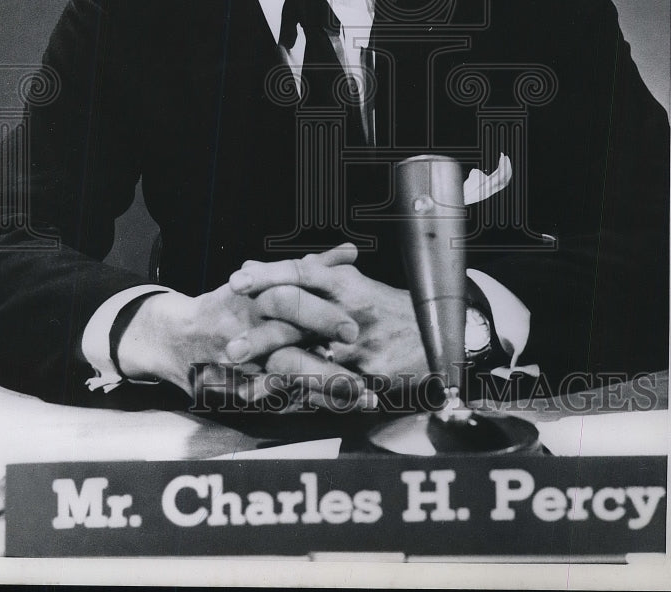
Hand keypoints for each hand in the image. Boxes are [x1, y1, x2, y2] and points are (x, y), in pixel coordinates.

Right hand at [115, 243, 364, 396]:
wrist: (177, 337)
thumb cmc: (231, 302)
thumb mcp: (266, 277)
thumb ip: (313, 267)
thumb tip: (352, 251)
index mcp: (256, 300)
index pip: (290, 305)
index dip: (321, 318)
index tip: (353, 330)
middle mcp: (248, 334)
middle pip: (289, 352)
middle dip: (326, 368)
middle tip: (362, 381)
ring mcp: (244, 367)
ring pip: (286, 381)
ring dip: (325, 392)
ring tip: (361, 398)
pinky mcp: (241, 390)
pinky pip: (277, 400)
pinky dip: (307, 403)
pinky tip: (336, 408)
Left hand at [226, 243, 428, 393]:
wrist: (440, 337)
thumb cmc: (389, 309)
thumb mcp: (356, 285)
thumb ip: (314, 277)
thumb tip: (268, 265)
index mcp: (347, 285)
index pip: (301, 273)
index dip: (268, 275)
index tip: (237, 281)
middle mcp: (350, 312)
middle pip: (298, 312)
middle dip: (262, 331)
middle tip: (230, 345)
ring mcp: (360, 347)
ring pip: (309, 357)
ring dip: (274, 371)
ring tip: (245, 382)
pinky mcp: (370, 377)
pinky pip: (330, 390)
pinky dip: (303, 398)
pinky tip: (278, 404)